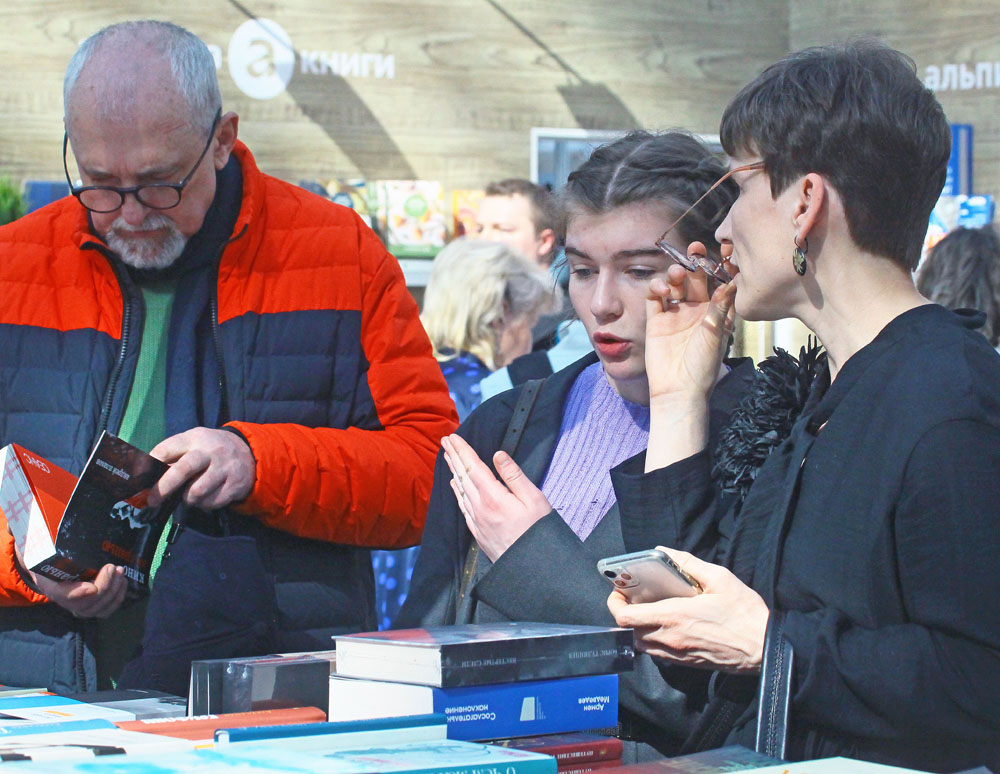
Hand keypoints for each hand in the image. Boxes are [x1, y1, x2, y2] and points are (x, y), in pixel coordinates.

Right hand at [13, 543, 126, 617]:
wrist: (54, 567)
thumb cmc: (52, 554)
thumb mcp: (44, 546)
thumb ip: (40, 539)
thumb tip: (20, 526)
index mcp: (50, 585)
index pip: (62, 595)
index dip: (77, 594)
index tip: (91, 587)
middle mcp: (65, 600)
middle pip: (86, 604)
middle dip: (104, 586)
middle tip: (113, 567)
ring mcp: (79, 606)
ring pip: (98, 608)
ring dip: (113, 591)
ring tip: (120, 571)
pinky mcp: (93, 606)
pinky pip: (106, 610)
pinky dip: (117, 598)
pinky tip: (122, 582)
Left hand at [147, 428, 255, 509]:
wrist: (249, 452)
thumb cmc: (210, 450)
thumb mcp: (193, 443)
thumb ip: (172, 456)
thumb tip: (146, 477)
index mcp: (195, 438)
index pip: (167, 449)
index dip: (150, 465)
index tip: (139, 480)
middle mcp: (211, 451)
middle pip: (182, 470)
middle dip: (164, 488)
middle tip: (152, 501)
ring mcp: (225, 468)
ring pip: (196, 492)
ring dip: (188, 499)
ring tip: (190, 494)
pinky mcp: (235, 485)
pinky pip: (212, 503)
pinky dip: (204, 504)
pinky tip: (207, 496)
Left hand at [442, 434, 551, 562]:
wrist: (533, 570)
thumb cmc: (539, 533)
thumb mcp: (534, 500)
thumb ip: (514, 476)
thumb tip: (498, 455)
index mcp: (494, 498)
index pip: (473, 467)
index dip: (463, 451)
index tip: (454, 437)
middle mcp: (480, 509)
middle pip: (463, 477)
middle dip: (454, 457)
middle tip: (445, 441)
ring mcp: (478, 522)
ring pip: (461, 491)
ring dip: (453, 471)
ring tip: (447, 457)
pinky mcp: (479, 533)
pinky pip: (463, 507)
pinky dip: (457, 492)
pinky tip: (455, 485)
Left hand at [607, 546, 768, 673]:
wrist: (764, 648)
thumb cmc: (744, 612)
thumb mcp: (719, 578)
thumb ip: (687, 563)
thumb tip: (663, 551)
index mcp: (674, 616)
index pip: (625, 618)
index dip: (614, 604)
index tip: (618, 592)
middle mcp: (669, 638)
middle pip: (627, 633)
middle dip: (622, 615)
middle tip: (630, 599)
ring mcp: (676, 653)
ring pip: (640, 645)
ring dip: (635, 629)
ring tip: (645, 610)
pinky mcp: (685, 663)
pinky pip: (656, 653)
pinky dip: (651, 639)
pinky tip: (664, 624)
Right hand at [645, 244, 736, 406]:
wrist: (678, 390)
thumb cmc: (703, 366)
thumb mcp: (716, 333)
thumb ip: (720, 305)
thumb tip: (732, 281)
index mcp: (715, 312)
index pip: (716, 283)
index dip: (716, 268)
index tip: (718, 254)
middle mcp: (696, 310)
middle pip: (694, 280)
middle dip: (694, 264)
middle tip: (694, 252)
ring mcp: (675, 314)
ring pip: (674, 285)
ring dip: (675, 275)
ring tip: (676, 274)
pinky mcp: (656, 321)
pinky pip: (655, 298)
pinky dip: (657, 289)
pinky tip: (662, 291)